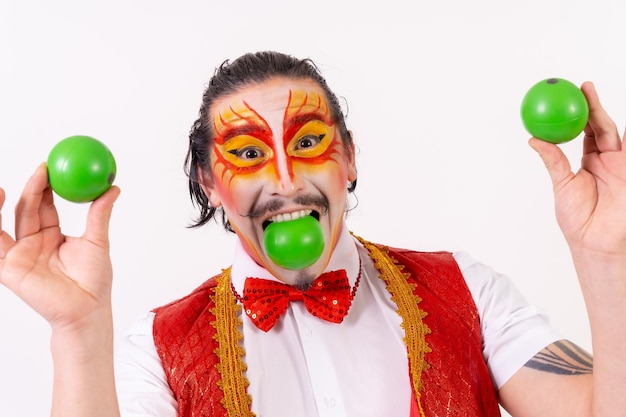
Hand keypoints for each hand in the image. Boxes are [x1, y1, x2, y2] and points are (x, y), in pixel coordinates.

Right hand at [0, 164, 119, 332]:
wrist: (86, 310)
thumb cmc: (94, 281)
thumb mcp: (97, 242)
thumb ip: (100, 214)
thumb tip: (113, 187)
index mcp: (52, 236)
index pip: (45, 206)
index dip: (45, 185)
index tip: (51, 166)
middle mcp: (34, 243)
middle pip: (28, 210)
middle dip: (33, 187)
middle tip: (42, 169)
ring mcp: (20, 255)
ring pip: (6, 223)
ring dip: (4, 203)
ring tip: (3, 187)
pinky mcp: (9, 268)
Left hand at [530, 82, 625, 259]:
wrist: (597, 240)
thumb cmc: (578, 218)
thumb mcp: (561, 185)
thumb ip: (553, 160)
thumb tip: (533, 139)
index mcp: (589, 161)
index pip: (585, 130)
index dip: (579, 112)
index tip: (567, 95)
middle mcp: (607, 159)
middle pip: (601, 125)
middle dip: (593, 105)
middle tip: (583, 87)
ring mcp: (622, 163)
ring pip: (613, 132)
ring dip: (602, 114)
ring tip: (590, 94)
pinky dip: (621, 133)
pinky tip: (615, 120)